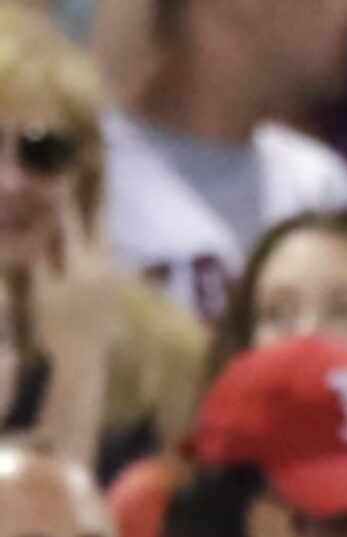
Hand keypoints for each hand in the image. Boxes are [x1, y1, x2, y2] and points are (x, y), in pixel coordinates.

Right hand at [27, 191, 114, 367]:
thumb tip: (39, 230)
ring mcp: (114, 275)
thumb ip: (41, 258)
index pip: (70, 226)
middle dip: (90, 201)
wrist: (83, 358)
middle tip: (84, 178)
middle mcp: (105, 267)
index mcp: (82, 268)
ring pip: (104, 237)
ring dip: (95, 217)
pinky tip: (89, 228)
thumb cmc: (54, 328)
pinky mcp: (117, 283)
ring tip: (89, 195)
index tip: (59, 181)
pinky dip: (95, 237)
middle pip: (98, 225)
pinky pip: (106, 252)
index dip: (63, 202)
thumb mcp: (41, 290)